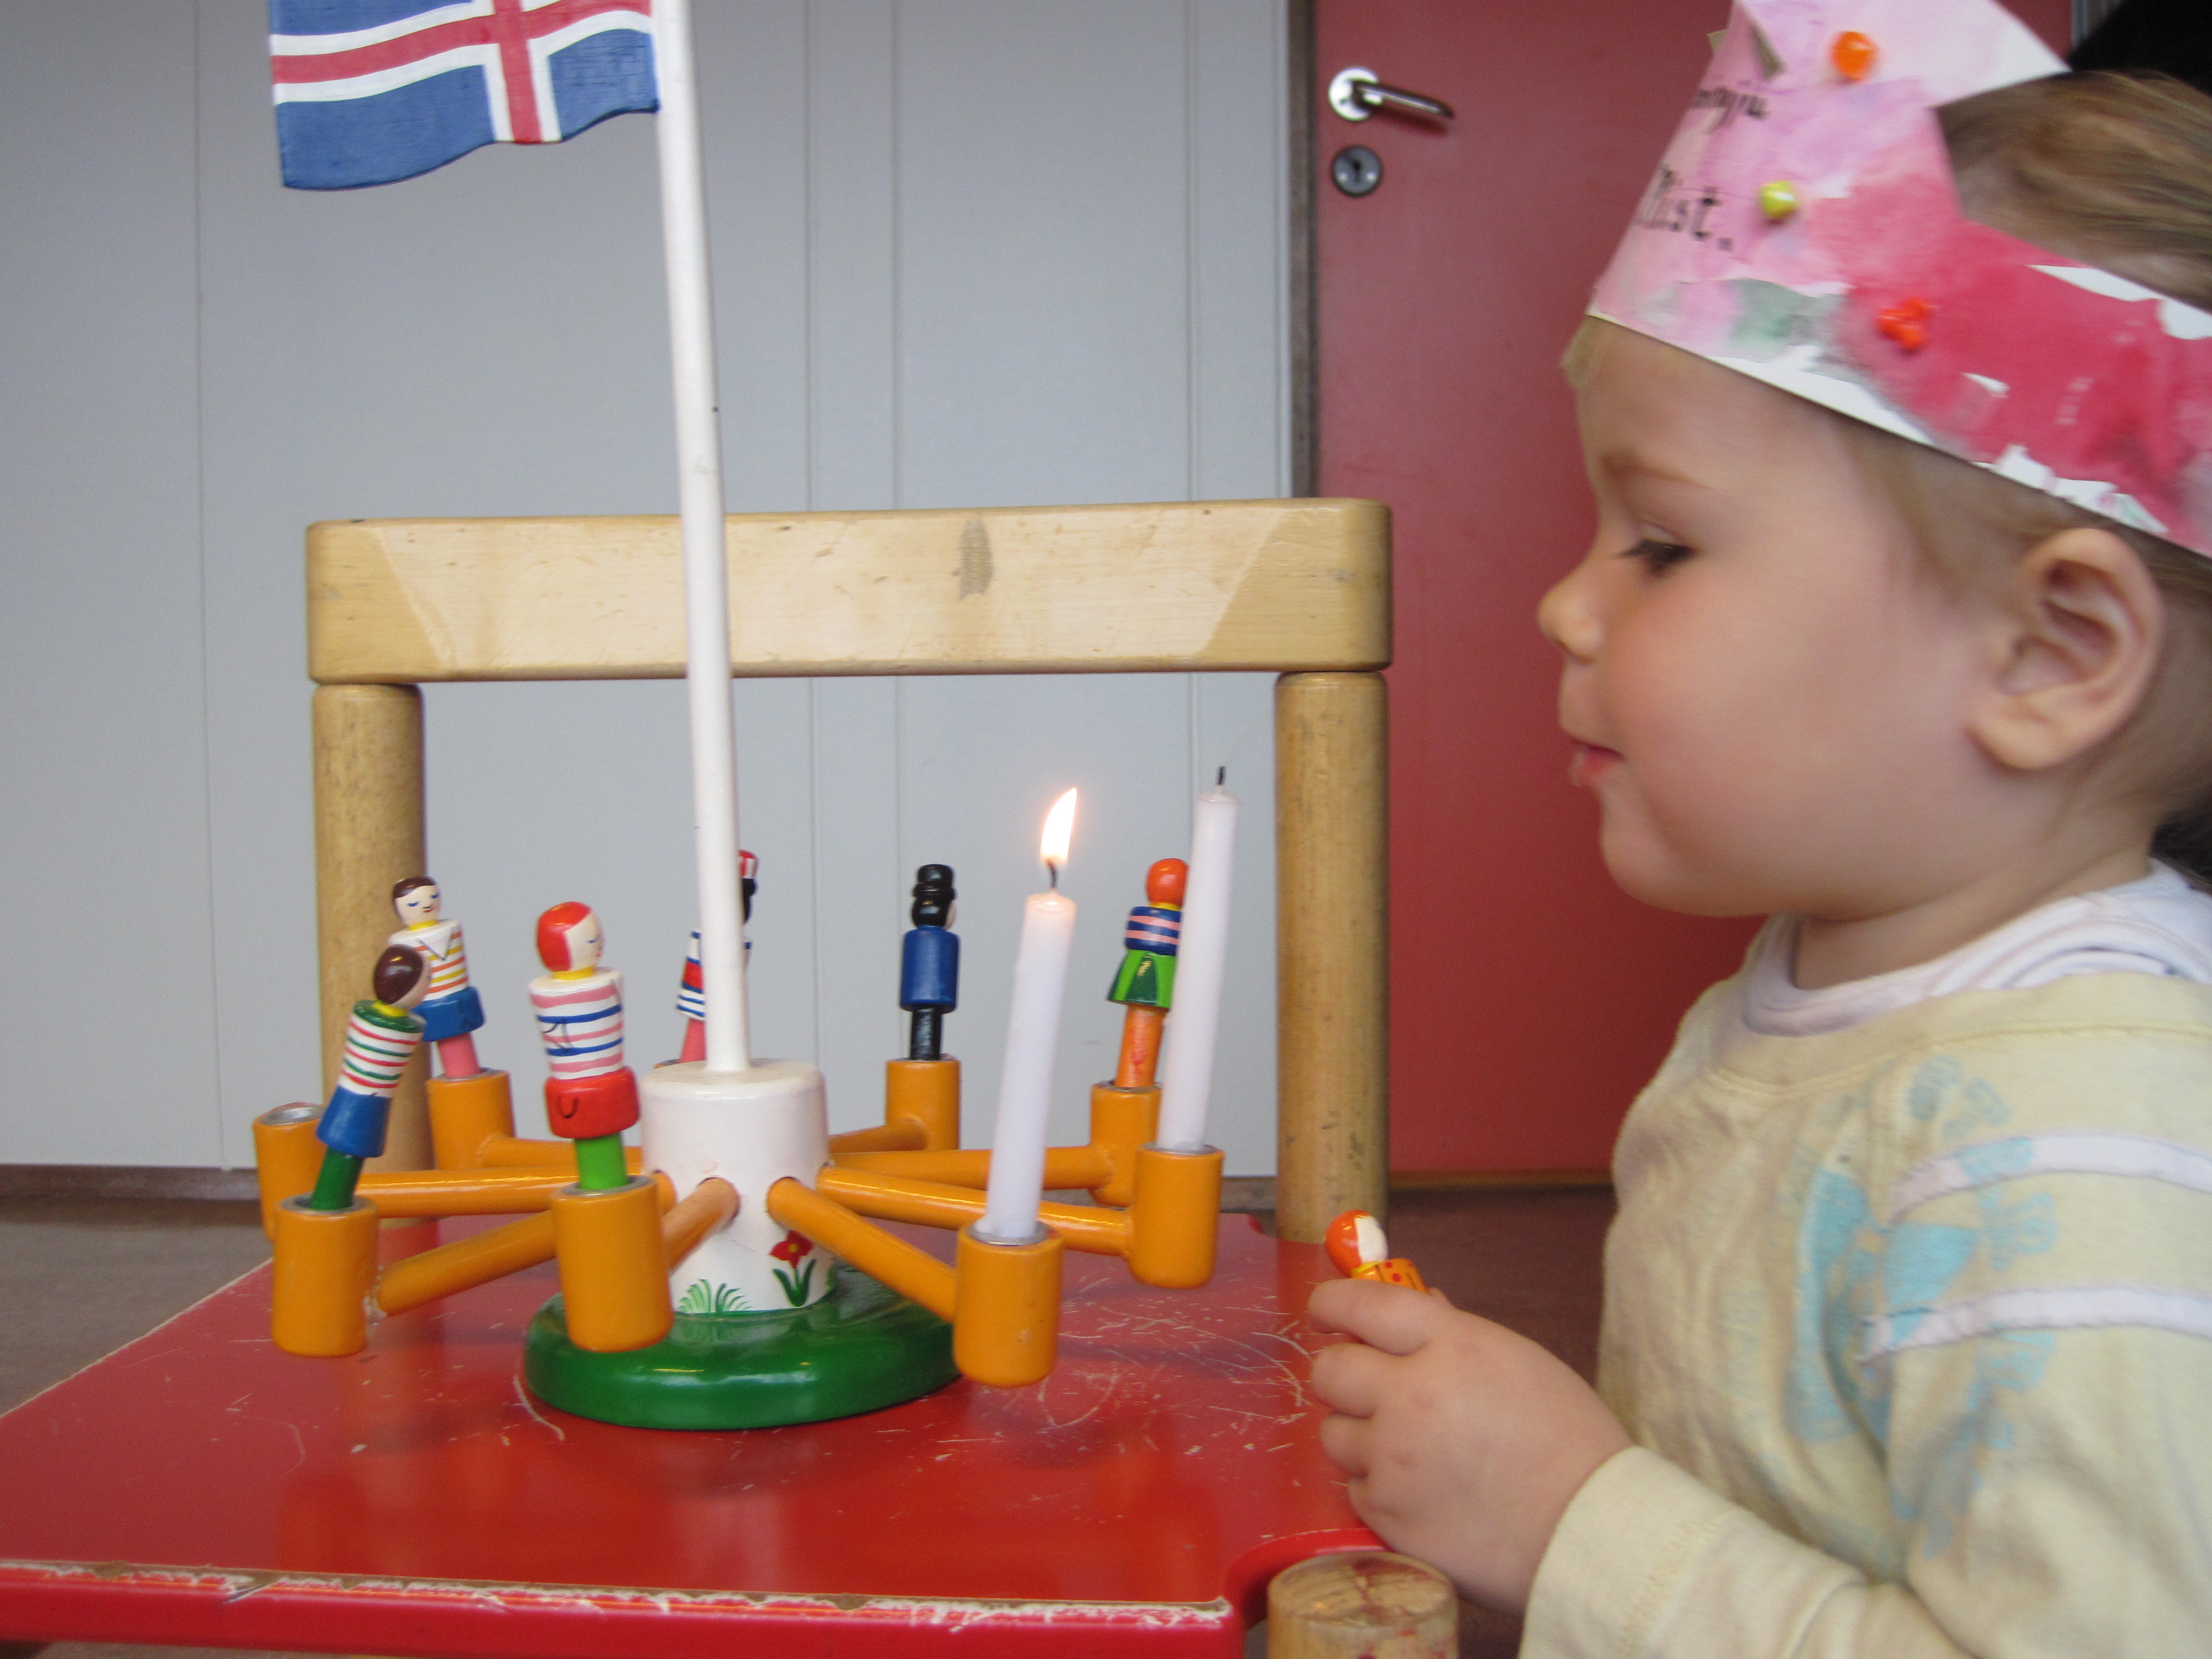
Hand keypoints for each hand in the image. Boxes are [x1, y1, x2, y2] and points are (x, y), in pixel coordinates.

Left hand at [1308, 1278, 1630, 1611]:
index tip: (1326, 1311)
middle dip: (1341, 1374)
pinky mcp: (1386, 1515)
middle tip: (1365, 1388)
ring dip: (1358, 1435)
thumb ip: (1457, 1334)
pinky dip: (1377, 1489)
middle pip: (1330, 1370)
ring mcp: (1392, 1459)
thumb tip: (1420, 1305)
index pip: (1364, 1305)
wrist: (1591, 1533)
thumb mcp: (1521, 1363)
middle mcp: (1409, 1395)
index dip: (1333, 1303)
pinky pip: (1355, 1489)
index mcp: (1450, 1346)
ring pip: (1334, 1433)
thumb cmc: (1571, 1441)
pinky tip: (1419, 1494)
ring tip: (1403, 1451)